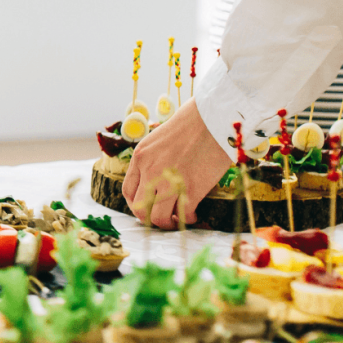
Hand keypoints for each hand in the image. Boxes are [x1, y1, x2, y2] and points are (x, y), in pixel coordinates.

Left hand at [122, 101, 232, 228]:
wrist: (213, 118)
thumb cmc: (192, 123)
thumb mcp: (159, 139)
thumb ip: (153, 159)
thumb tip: (155, 180)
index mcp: (141, 157)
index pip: (128, 191)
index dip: (136, 204)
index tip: (147, 207)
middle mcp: (150, 171)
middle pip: (139, 209)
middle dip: (150, 218)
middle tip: (163, 218)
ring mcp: (170, 182)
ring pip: (158, 218)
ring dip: (168, 223)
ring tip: (178, 219)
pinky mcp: (191, 189)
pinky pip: (184, 215)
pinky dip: (188, 219)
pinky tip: (194, 214)